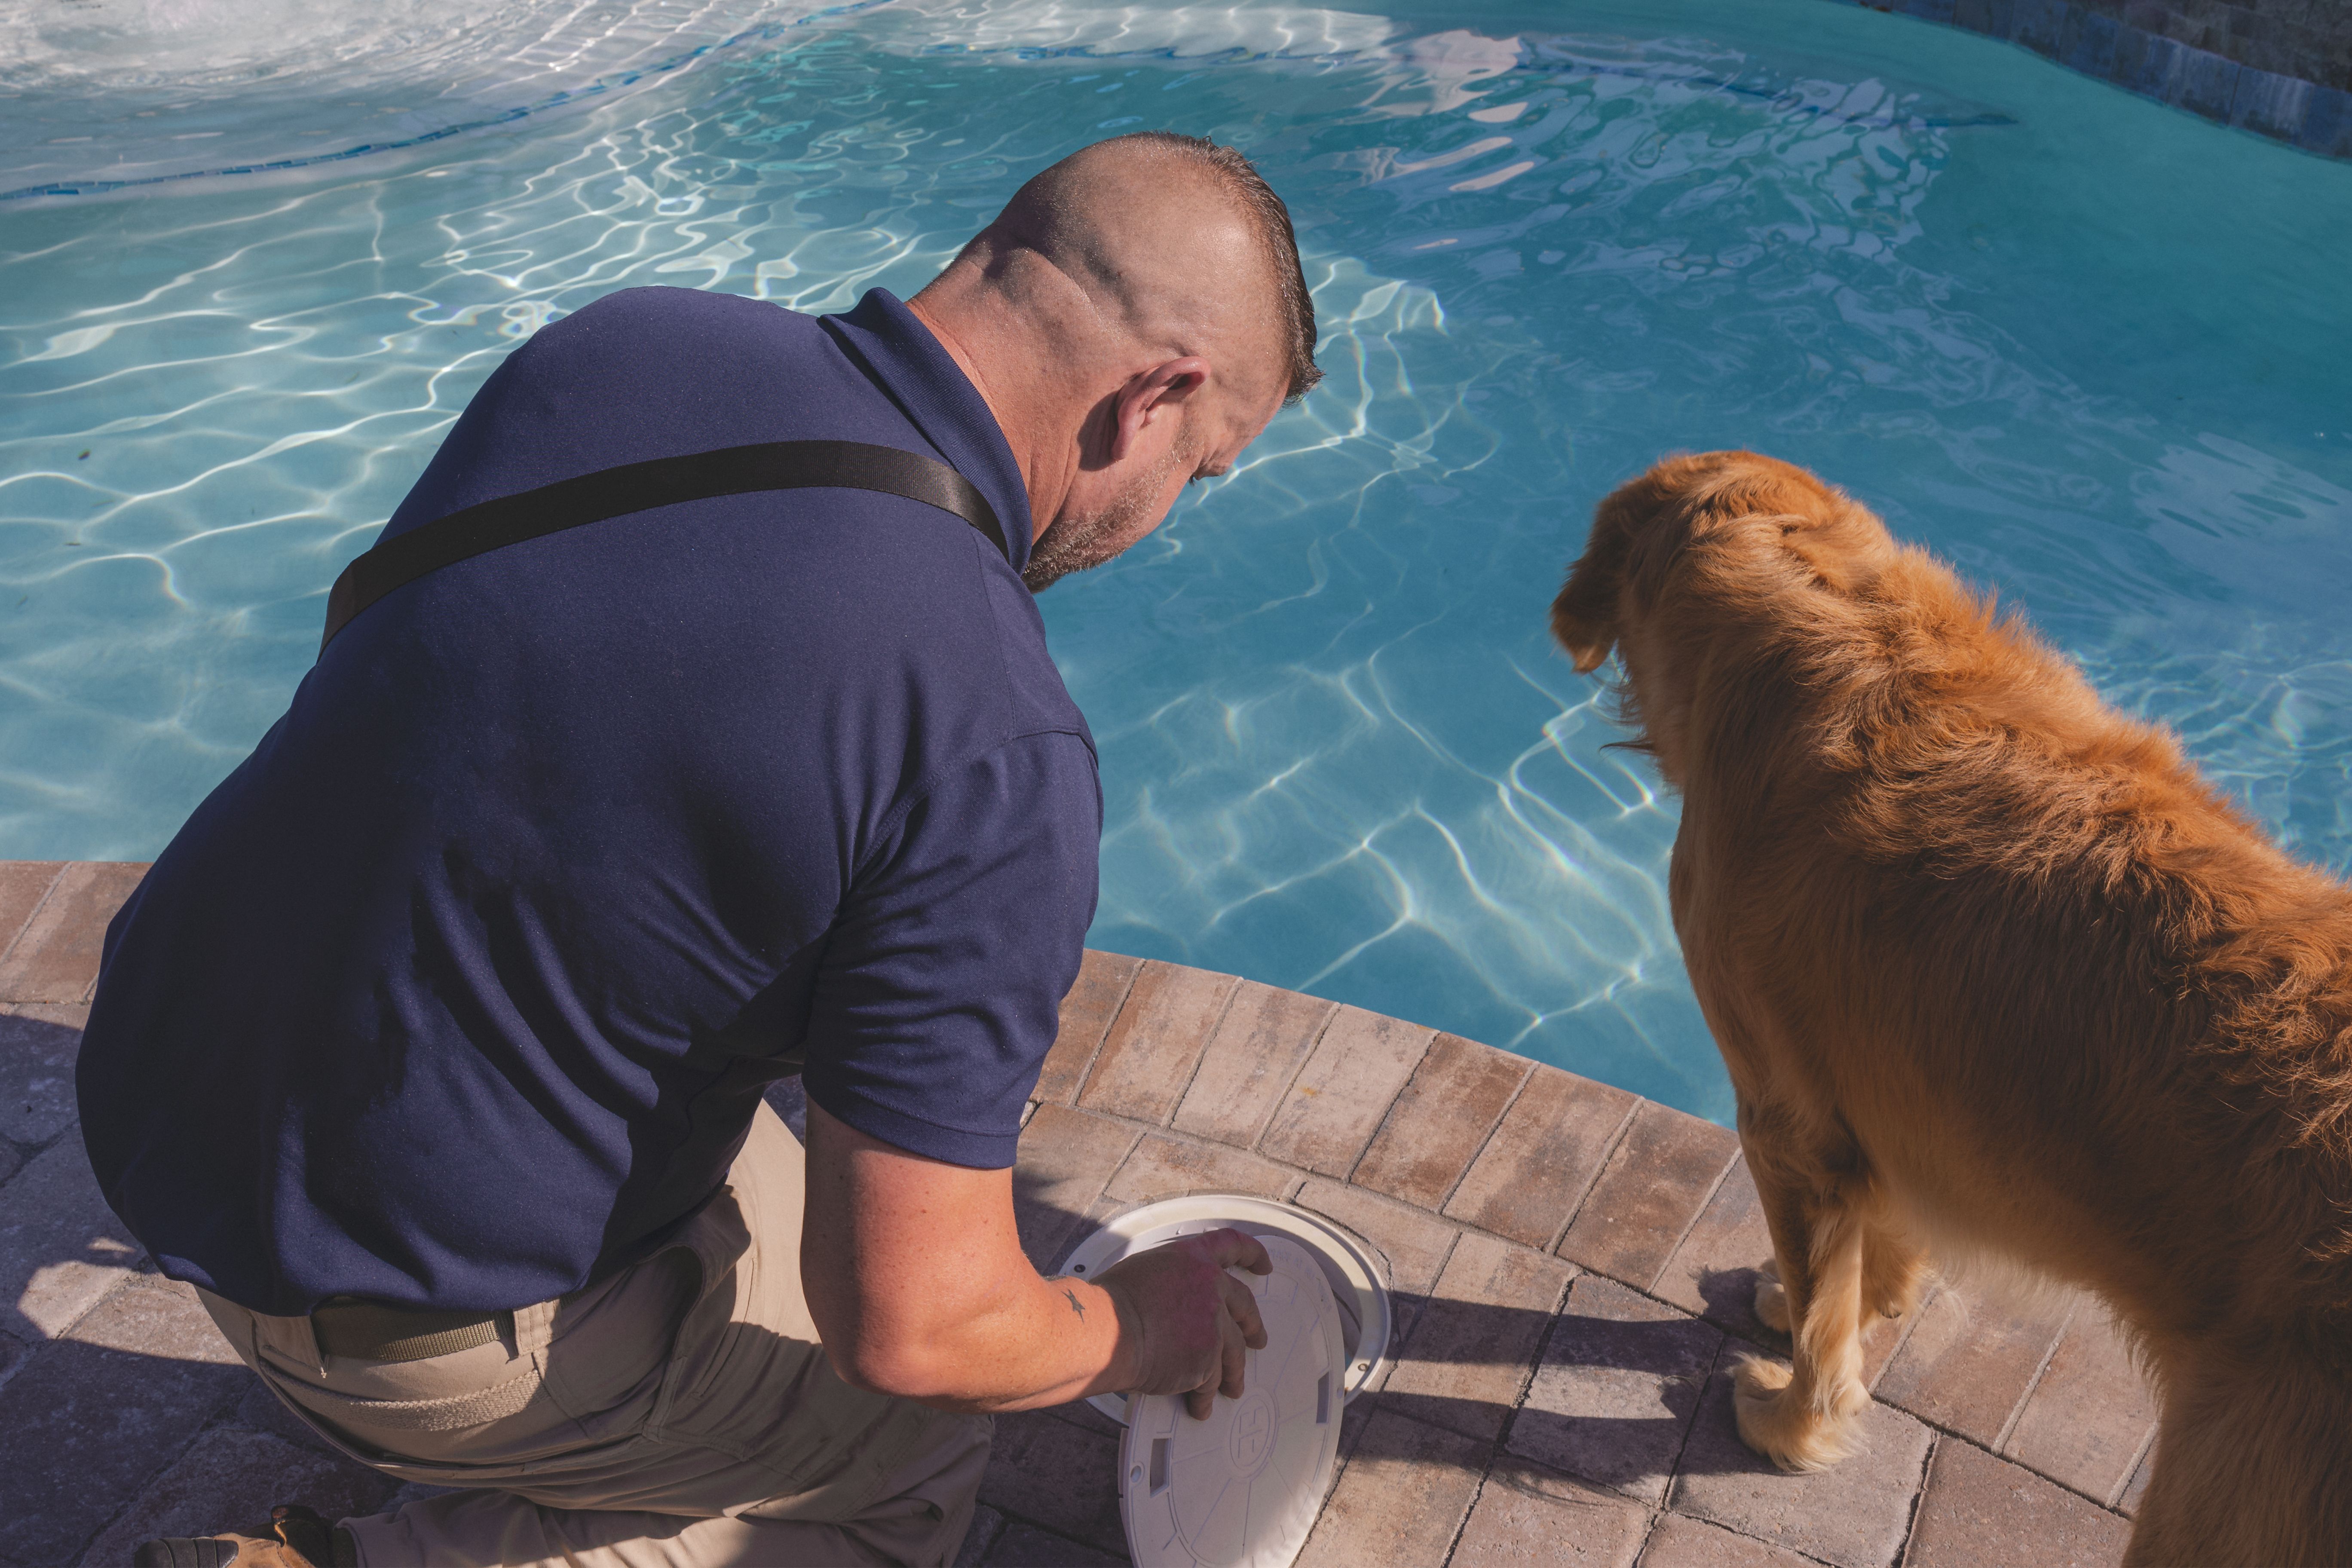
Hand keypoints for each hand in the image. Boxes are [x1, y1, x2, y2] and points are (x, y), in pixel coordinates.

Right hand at [1093, 1229, 1271, 1418]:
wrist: (1105, 1331)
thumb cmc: (1109, 1303)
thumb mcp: (1143, 1273)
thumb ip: (1169, 1281)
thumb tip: (1167, 1300)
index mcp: (1193, 1259)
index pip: (1232, 1245)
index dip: (1253, 1254)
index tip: (1263, 1264)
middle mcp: (1211, 1287)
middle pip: (1245, 1307)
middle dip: (1253, 1325)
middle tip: (1257, 1337)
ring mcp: (1213, 1325)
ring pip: (1233, 1351)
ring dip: (1234, 1372)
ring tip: (1232, 1386)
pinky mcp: (1207, 1360)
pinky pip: (1211, 1382)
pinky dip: (1204, 1396)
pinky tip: (1200, 1405)